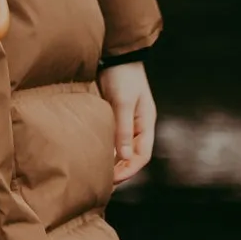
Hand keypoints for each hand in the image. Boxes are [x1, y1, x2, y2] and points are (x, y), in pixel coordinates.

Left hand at [99, 61, 155, 185]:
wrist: (116, 55)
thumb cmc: (123, 76)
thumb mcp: (124, 102)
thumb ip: (124, 129)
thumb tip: (125, 157)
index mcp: (146, 124)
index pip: (142, 155)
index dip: (130, 169)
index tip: (114, 179)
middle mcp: (138, 126)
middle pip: (133, 155)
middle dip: (121, 170)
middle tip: (103, 183)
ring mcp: (127, 121)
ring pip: (123, 148)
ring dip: (113, 161)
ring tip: (98, 174)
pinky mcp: (114, 116)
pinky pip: (113, 138)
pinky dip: (106, 148)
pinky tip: (95, 154)